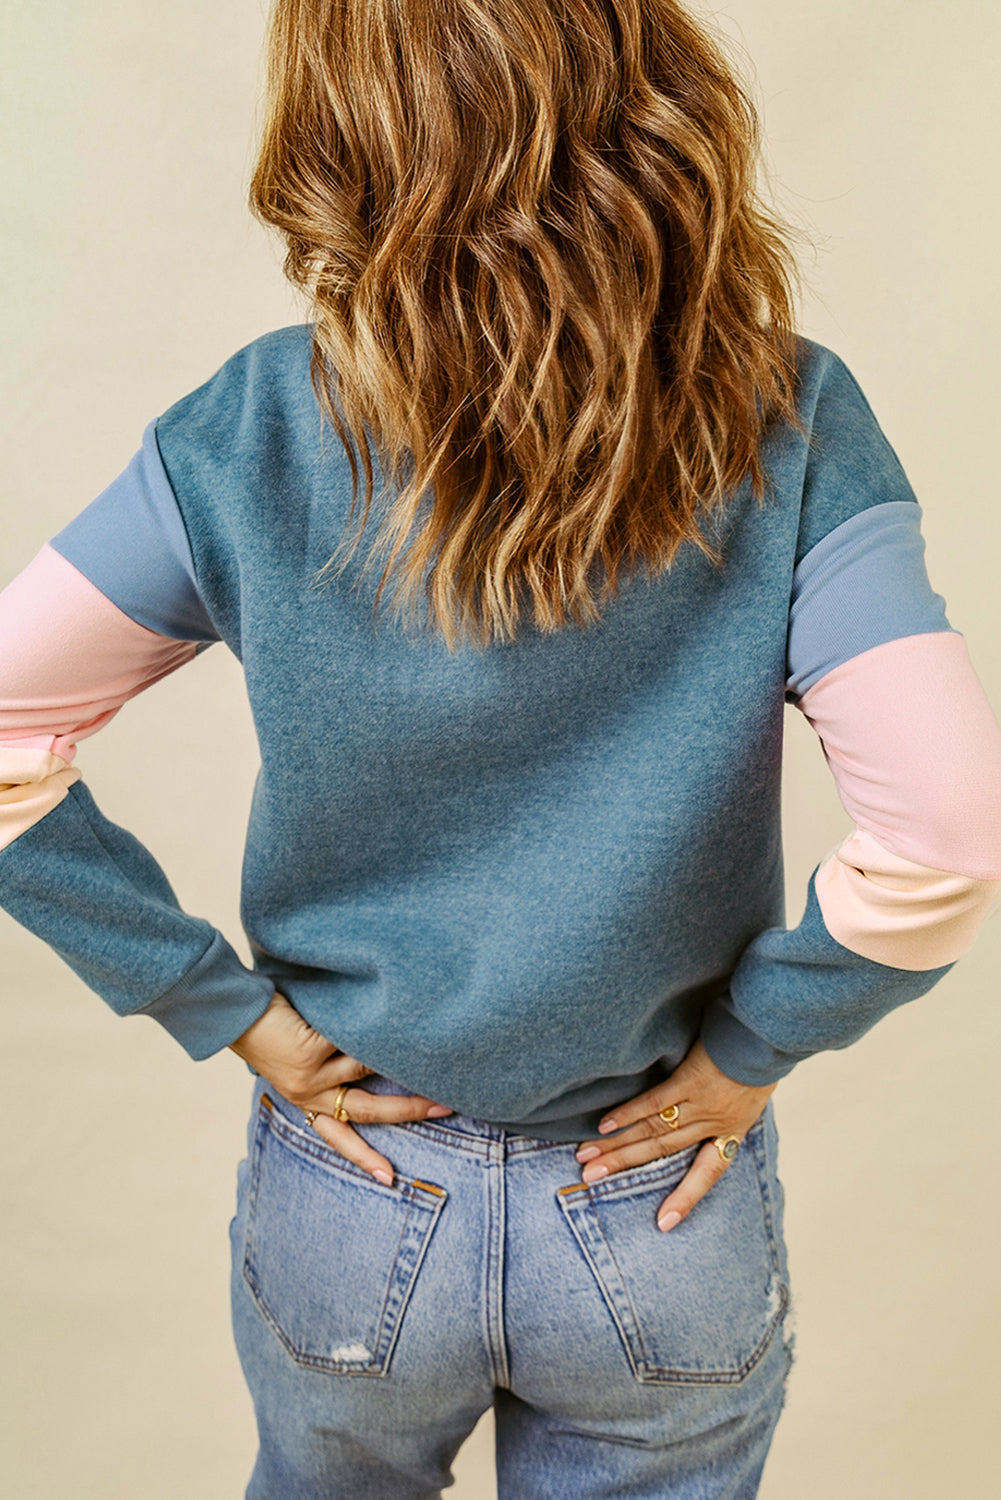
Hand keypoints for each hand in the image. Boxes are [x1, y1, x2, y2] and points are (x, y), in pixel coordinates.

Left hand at [228, 990, 452, 1185]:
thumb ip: (328, 1071)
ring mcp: (309, 1076)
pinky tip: (374, 1011)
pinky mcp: (309, 1052)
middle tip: (442, 1108)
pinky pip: (350, 1038)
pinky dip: (363, 1025)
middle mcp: (308, 1095)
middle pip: (366, 1110)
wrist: (236, 1013)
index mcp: (306, 1101)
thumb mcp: (298, 1062)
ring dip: (389, 1052)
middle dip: (407, 1110)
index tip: (390, 1179)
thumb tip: (378, 1062)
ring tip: (418, 1036)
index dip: (365, 1156)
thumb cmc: (271, 1032)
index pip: (339, 1136)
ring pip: (364, 1066)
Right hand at [574, 1037, 777, 1231]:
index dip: (686, 1199)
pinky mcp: (690, 1080)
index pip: (707, 1175)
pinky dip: (628, 1114)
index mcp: (731, 1132)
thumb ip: (724, 1112)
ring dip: (618, 1146)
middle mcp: (712, 1123)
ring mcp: (700, 1103)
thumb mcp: (750, 1097)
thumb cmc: (757, 1061)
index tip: (663, 1223)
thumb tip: (698, 1118)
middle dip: (624, 1166)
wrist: (767, 1034)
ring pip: (653, 1131)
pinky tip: (605, 1125)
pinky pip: (654, 1102)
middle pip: (662, 1151)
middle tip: (590, 1178)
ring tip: (588, 1157)